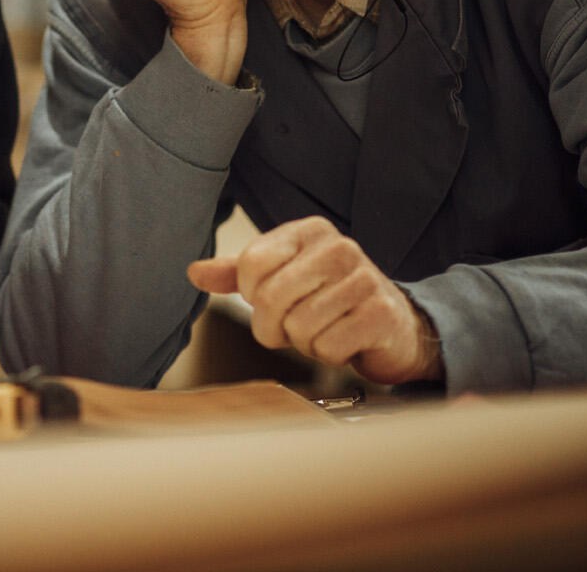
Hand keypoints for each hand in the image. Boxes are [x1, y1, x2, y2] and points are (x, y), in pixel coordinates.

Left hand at [187, 217, 442, 384]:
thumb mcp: (281, 278)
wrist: (393, 327)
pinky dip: (329, 354)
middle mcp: (339, 247)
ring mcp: (364, 278)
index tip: (268, 300)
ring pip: (298, 326)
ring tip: (325, 329)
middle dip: (272, 327)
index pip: (251, 264)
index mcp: (309, 231)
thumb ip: (238, 274)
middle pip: (269, 298)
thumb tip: (194, 271)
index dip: (251, 295)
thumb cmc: (327, 300)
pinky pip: (327, 347)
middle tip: (291, 328)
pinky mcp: (381, 313)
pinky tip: (346, 341)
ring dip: (304, 342)